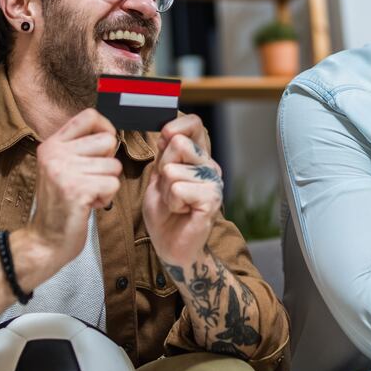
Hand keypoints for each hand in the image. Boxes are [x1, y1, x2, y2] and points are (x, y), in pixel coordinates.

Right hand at [29, 109, 121, 266]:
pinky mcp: (76, 189)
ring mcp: (64, 170)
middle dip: (108, 163)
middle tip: (92, 179)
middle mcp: (55, 153)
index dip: (106, 128)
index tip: (104, 149)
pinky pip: (113, 184)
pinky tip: (89, 205)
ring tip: (87, 195)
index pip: (89, 116)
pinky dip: (106, 198)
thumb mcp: (61, 168)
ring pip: (114, 165)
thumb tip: (110, 133)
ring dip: (107, 184)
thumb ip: (79, 149)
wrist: (45, 240)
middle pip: (107, 140)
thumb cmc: (60, 205)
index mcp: (52, 144)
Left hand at [143, 113, 223, 266]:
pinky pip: (179, 188)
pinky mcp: (212, 199)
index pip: (194, 124)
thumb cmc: (164, 213)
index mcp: (198, 157)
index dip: (175, 128)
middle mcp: (210, 166)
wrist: (170, 245)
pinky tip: (181, 211)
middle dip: (162, 167)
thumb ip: (164, 154)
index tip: (164, 142)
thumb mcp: (157, 178)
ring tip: (174, 203)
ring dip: (166, 191)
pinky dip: (172, 202)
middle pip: (178, 144)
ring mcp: (213, 182)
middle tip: (169, 189)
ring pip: (173, 169)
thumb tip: (168, 131)